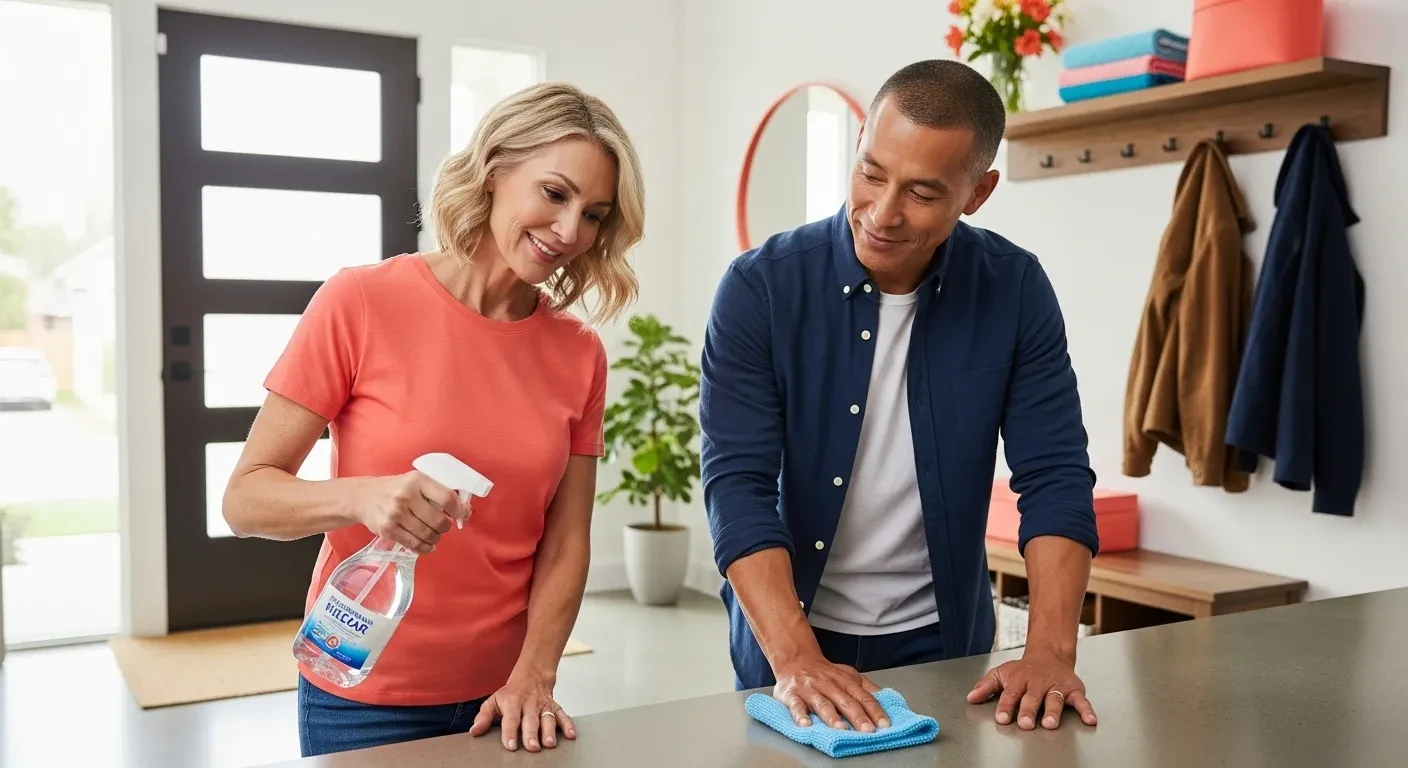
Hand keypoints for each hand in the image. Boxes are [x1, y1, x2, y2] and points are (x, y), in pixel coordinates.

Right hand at [354, 471, 467, 553]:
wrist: (363, 496)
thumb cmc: (396, 489)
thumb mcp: (416, 481)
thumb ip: (438, 492)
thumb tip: (464, 511)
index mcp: (418, 481)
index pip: (447, 498)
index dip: (459, 510)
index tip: (461, 516)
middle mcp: (406, 496)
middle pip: (438, 521)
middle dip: (445, 527)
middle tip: (443, 526)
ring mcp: (396, 514)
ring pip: (427, 534)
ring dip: (435, 538)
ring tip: (434, 534)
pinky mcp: (388, 529)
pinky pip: (414, 544)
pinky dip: (425, 548)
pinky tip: (427, 544)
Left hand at [470, 671, 575, 751]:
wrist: (532, 676)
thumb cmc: (511, 693)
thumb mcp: (494, 701)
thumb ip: (483, 717)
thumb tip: (474, 732)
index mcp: (512, 702)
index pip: (511, 719)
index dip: (510, 732)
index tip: (510, 745)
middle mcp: (529, 703)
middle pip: (531, 720)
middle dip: (532, 734)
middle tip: (532, 747)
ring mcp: (543, 705)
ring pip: (547, 718)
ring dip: (550, 731)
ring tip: (550, 744)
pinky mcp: (555, 706)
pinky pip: (563, 715)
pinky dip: (568, 724)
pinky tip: (571, 735)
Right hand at [772, 655, 890, 732]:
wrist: (795, 659)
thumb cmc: (824, 672)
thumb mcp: (848, 674)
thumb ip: (866, 687)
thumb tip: (885, 698)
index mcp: (844, 681)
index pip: (863, 697)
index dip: (875, 711)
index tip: (884, 724)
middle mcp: (828, 684)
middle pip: (845, 701)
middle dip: (857, 716)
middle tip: (867, 730)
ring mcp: (810, 689)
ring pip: (822, 703)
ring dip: (832, 717)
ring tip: (841, 729)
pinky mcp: (791, 694)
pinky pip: (796, 706)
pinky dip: (800, 715)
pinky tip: (806, 725)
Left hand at [966, 649, 1096, 729]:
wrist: (1049, 655)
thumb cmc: (1023, 670)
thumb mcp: (1002, 673)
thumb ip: (986, 686)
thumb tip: (971, 697)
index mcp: (1019, 680)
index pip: (1010, 694)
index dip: (1006, 707)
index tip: (1002, 718)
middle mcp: (1038, 683)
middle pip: (1032, 698)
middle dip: (1028, 711)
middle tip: (1025, 724)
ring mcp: (1056, 686)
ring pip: (1055, 699)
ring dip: (1052, 712)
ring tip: (1050, 724)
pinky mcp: (1073, 689)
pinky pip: (1081, 700)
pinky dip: (1087, 710)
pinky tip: (1090, 720)